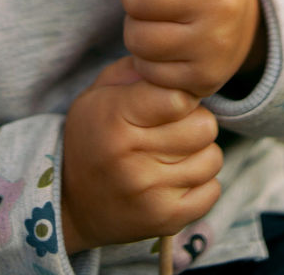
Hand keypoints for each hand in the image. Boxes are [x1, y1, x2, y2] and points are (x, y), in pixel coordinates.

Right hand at [61, 54, 222, 251]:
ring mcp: (150, 193)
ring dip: (200, 153)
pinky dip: (202, 183)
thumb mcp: (99, 93)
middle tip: (175, 127)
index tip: (174, 101)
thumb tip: (176, 61)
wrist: (70, 204)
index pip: (180, 97)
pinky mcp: (164, 221)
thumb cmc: (93, 137)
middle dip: (195, 121)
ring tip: (176, 153)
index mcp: (116, 117)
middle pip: (204, 126)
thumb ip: (137, 70)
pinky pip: (212, 191)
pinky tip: (178, 177)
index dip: (183, 95)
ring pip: (213, 158)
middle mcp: (132, 157)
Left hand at [103, 0, 265, 98]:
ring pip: (137, 38)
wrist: (248, 17)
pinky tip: (169, 44)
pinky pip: (148, 68)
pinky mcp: (205, 77)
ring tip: (159, 17)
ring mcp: (213, 42)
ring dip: (137, 27)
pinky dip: (149, 58)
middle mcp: (219, 0)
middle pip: (135, 0)